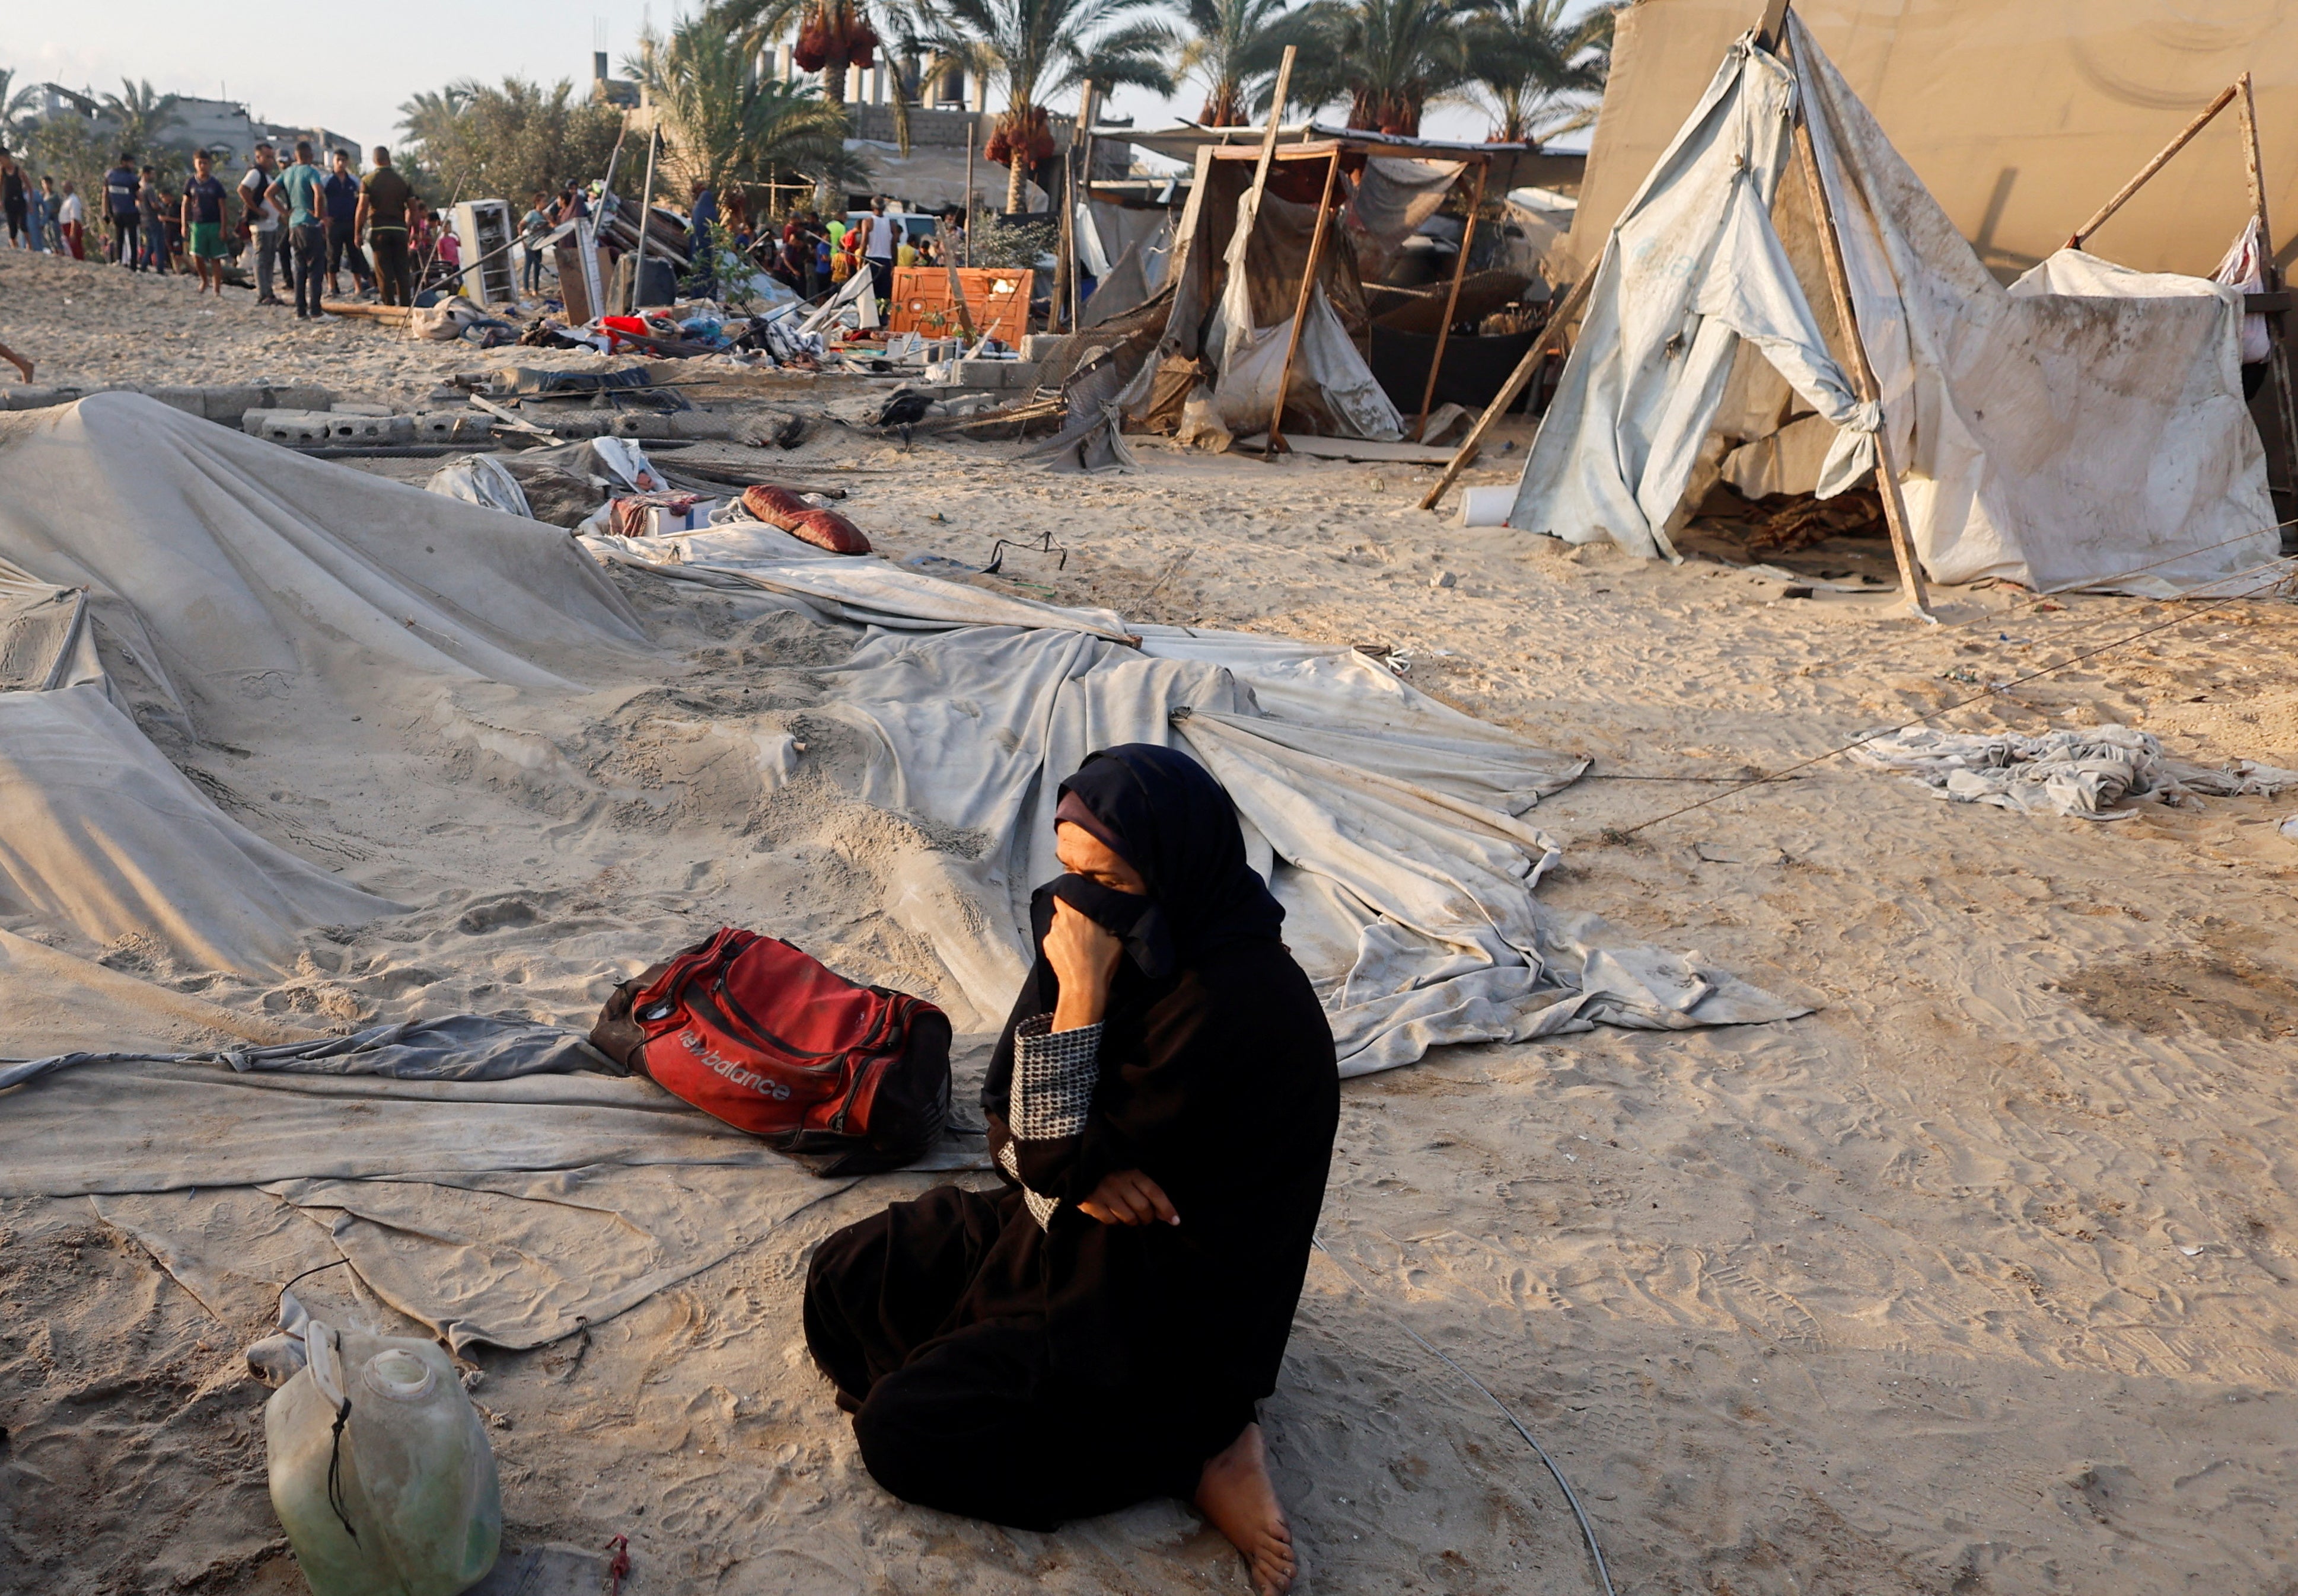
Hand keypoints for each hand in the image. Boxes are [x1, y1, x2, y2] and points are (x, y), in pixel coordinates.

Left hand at [1043, 897, 1120, 1029]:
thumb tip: (1108, 907)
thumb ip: (1108, 917)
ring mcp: (1051, 934)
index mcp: (1076, 913)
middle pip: (1063, 907)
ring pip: (1058, 923)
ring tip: (1079, 941)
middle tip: (1084, 923)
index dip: (1071, 891)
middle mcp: (1060, 920)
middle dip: (1072, 912)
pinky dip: (1061, 941)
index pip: (1065, 890)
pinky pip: (1054, 937)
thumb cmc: (1101, 962)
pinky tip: (1072, 951)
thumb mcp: (1115, 936)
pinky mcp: (1047, 946)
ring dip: (1066, 927)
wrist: (1083, 987)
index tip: (1079, 895)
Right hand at [1079, 1169, 1177, 1225]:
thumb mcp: (1129, 1173)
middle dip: (1148, 1218)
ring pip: (1129, 1218)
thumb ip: (1145, 1190)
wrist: (1077, 1166)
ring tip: (1129, 1216)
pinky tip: (1113, 1213)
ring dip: (1133, 1221)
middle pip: (1143, 1208)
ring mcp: (1105, 1193)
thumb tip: (1164, 1213)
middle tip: (1146, 1218)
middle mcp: (1120, 1182)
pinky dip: (1115, 1221)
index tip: (1175, 1221)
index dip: (1166, 1208)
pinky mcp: (1092, 1203)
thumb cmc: (1110, 1172)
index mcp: (1132, 1172)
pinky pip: (1111, 1221)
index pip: (1154, 1192)